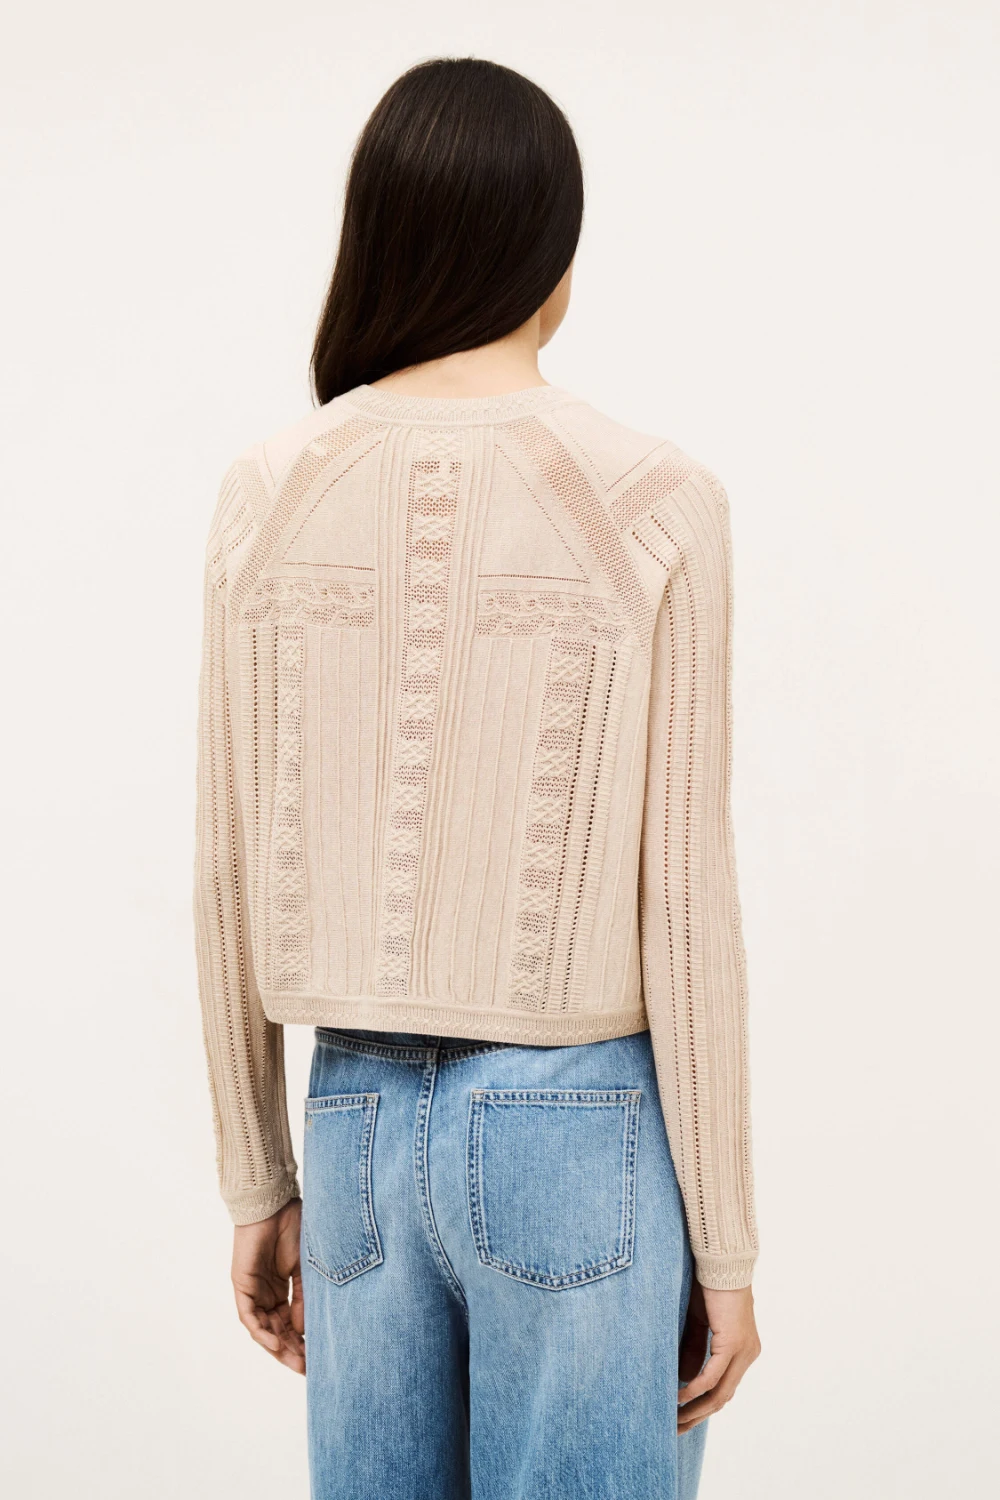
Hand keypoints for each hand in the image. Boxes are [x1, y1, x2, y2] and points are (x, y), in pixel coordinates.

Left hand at [231, 1197, 305, 1374]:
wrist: (276, 1204)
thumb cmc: (294, 1228)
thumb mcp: (305, 1269)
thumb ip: (302, 1299)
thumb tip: (304, 1331)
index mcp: (281, 1289)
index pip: (290, 1323)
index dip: (302, 1341)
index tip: (317, 1358)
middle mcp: (265, 1294)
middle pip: (276, 1331)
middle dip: (291, 1350)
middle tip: (307, 1369)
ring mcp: (253, 1291)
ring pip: (263, 1328)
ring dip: (278, 1347)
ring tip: (295, 1362)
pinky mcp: (242, 1285)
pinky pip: (249, 1317)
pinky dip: (261, 1332)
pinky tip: (276, 1344)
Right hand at [677, 1281, 759, 1432]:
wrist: (721, 1263)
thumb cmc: (710, 1286)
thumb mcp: (700, 1323)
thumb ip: (696, 1348)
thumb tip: (687, 1379)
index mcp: (743, 1350)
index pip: (724, 1388)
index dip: (703, 1407)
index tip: (682, 1417)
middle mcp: (748, 1355)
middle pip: (723, 1397)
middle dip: (698, 1416)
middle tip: (675, 1428)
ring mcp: (743, 1351)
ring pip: (720, 1393)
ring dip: (695, 1410)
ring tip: (674, 1419)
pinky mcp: (732, 1343)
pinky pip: (712, 1376)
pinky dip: (695, 1390)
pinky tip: (679, 1397)